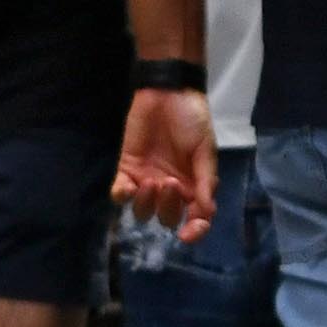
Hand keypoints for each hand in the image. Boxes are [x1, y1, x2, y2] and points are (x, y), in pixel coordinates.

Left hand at [115, 84, 216, 243]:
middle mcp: (171, 190)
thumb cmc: (192, 120)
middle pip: (167, 218)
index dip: (194, 231)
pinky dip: (122, 195)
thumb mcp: (205, 149)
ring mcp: (147, 181)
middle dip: (168, 208)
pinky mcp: (127, 169)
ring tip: (149, 181)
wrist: (168, 92)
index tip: (187, 234)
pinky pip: (120, 193)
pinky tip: (127, 187)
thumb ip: (205, 181)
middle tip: (169, 182)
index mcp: (194, 187)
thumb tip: (206, 212)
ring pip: (142, 211)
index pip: (196, 219)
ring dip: (146, 203)